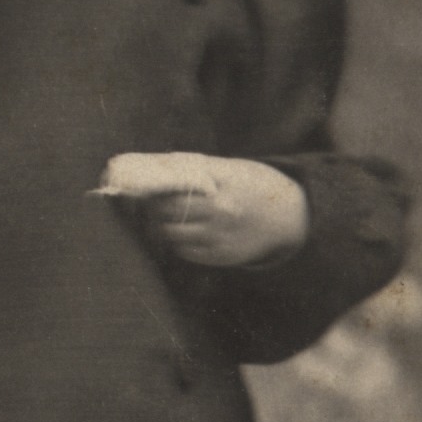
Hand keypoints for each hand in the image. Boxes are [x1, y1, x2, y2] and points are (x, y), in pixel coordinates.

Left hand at [96, 150, 310, 270]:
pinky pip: (184, 251)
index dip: (147, 190)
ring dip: (158, 226)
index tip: (133, 188)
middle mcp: (220, 209)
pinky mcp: (220, 256)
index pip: (171, 186)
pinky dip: (176, 242)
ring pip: (171, 234)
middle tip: (142, 204)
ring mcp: (220, 235)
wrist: (287, 217)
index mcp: (220, 181)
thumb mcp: (226, 167)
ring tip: (159, 218)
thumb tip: (144, 165)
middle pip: (167, 211)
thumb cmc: (249, 184)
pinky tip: (181, 233)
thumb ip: (189, 168)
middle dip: (150, 208)